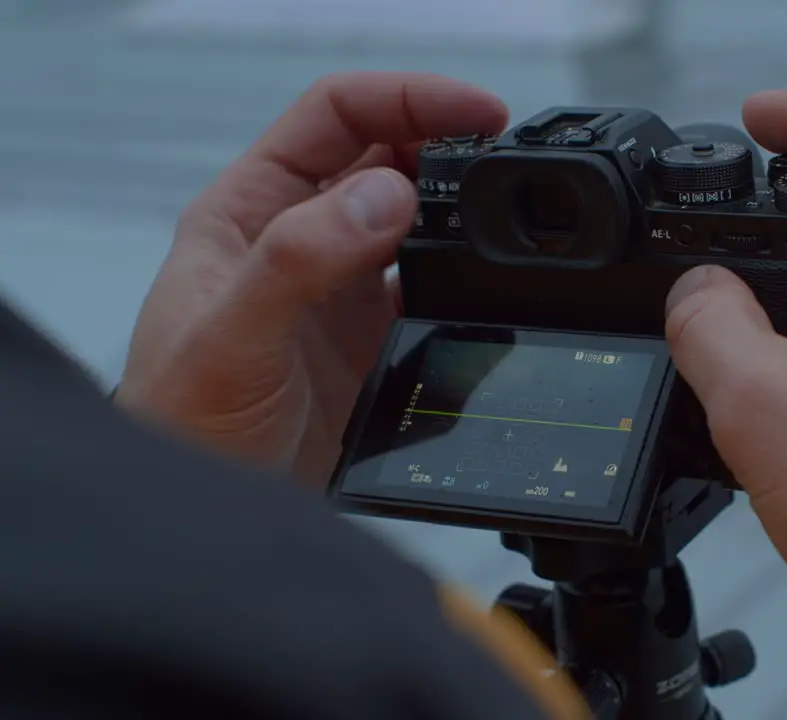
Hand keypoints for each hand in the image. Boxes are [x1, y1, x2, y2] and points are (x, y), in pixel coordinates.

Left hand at [115, 73, 507, 486]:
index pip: (335, 115)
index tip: (478, 113)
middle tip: (504, 157)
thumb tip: (386, 195)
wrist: (205, 517)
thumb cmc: (183, 423)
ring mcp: (341, 289)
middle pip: (385, 155)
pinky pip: (432, 286)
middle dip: (447, 143)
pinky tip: (485, 289)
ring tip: (504, 216)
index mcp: (250, 211)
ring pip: (414, 219)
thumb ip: (299, 260)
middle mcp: (299, 238)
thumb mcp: (232, 338)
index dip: (409, 98)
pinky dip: (465, 279)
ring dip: (460, 210)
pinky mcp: (373, 338)